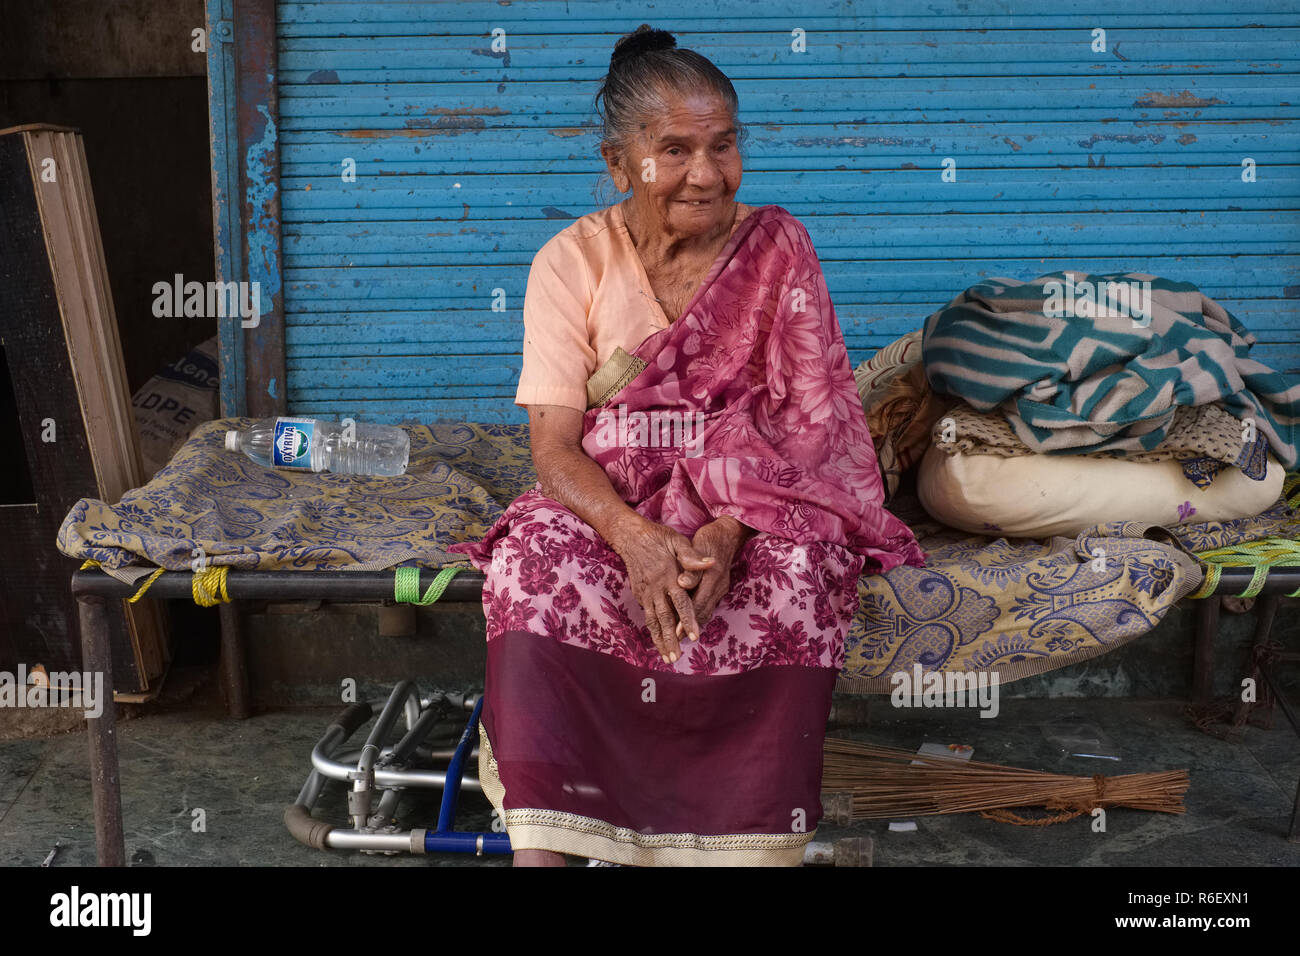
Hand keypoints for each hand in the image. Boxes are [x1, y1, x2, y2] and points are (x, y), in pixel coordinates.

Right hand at [606, 513, 715, 663]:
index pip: (681, 603)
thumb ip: (692, 556)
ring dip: (660, 640)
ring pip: (653, 621)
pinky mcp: (640, 594)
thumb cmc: (657, 537)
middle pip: (664, 618)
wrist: (629, 536)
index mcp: (668, 577)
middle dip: (670, 640)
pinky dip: (652, 630)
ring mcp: (646, 592)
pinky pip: (647, 615)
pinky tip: (658, 641)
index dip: (687, 620)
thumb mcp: (677, 541)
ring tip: (667, 658)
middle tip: (676, 658)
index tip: (694, 636)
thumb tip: (711, 564)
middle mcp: (656, 588)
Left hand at [675, 516, 752, 632]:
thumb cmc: (709, 538)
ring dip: (693, 623)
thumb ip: (691, 568)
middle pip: (703, 613)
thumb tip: (682, 584)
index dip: (686, 620)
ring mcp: (721, 588)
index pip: (698, 605)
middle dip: (688, 628)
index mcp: (712, 577)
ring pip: (706, 611)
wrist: (729, 533)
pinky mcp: (719, 588)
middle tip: (673, 640)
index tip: (674, 632)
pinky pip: (708, 605)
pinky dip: (697, 614)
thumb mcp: (698, 547)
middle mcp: (719, 586)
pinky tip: (686, 618)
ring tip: (678, 635)